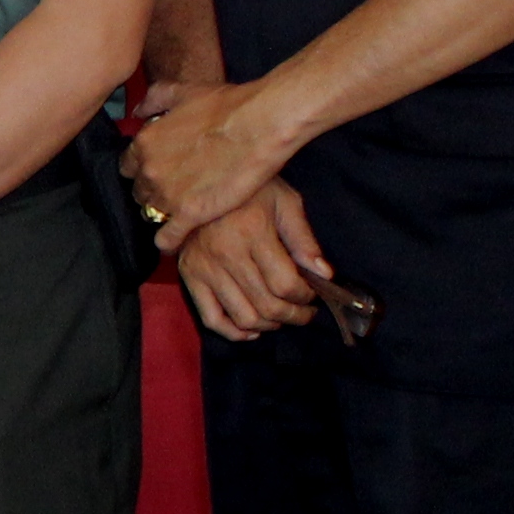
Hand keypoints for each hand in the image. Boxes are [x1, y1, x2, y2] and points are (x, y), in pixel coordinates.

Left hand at [127, 77, 302, 253]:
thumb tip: (138, 110)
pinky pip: (167, 237)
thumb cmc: (226, 106)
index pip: (128, 166)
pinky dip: (168, 241)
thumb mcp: (183, 92)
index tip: (157, 170)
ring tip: (179, 211)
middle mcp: (150, 171)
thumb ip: (155, 99)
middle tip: (173, 189)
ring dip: (163, 213)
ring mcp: (168, 195)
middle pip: (139, 191)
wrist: (258, 125)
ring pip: (152, 213)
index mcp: (145, 143)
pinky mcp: (190, 214)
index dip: (143, 169)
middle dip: (153, 190)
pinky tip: (173, 241)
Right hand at [171, 181, 329, 341]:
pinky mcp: (189, 277)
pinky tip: (252, 328)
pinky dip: (234, 332)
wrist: (197, 181)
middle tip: (305, 312)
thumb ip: (303, 238)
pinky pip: (211, 319)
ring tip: (281, 317)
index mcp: (252, 231)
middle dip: (294, 316)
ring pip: (243, 317)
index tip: (313, 295)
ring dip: (270, 325)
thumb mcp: (283, 201)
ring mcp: (204, 268)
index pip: (285, 284)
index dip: (305, 297)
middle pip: (267, 305)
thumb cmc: (248, 190)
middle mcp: (226, 254)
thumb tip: (324, 274)